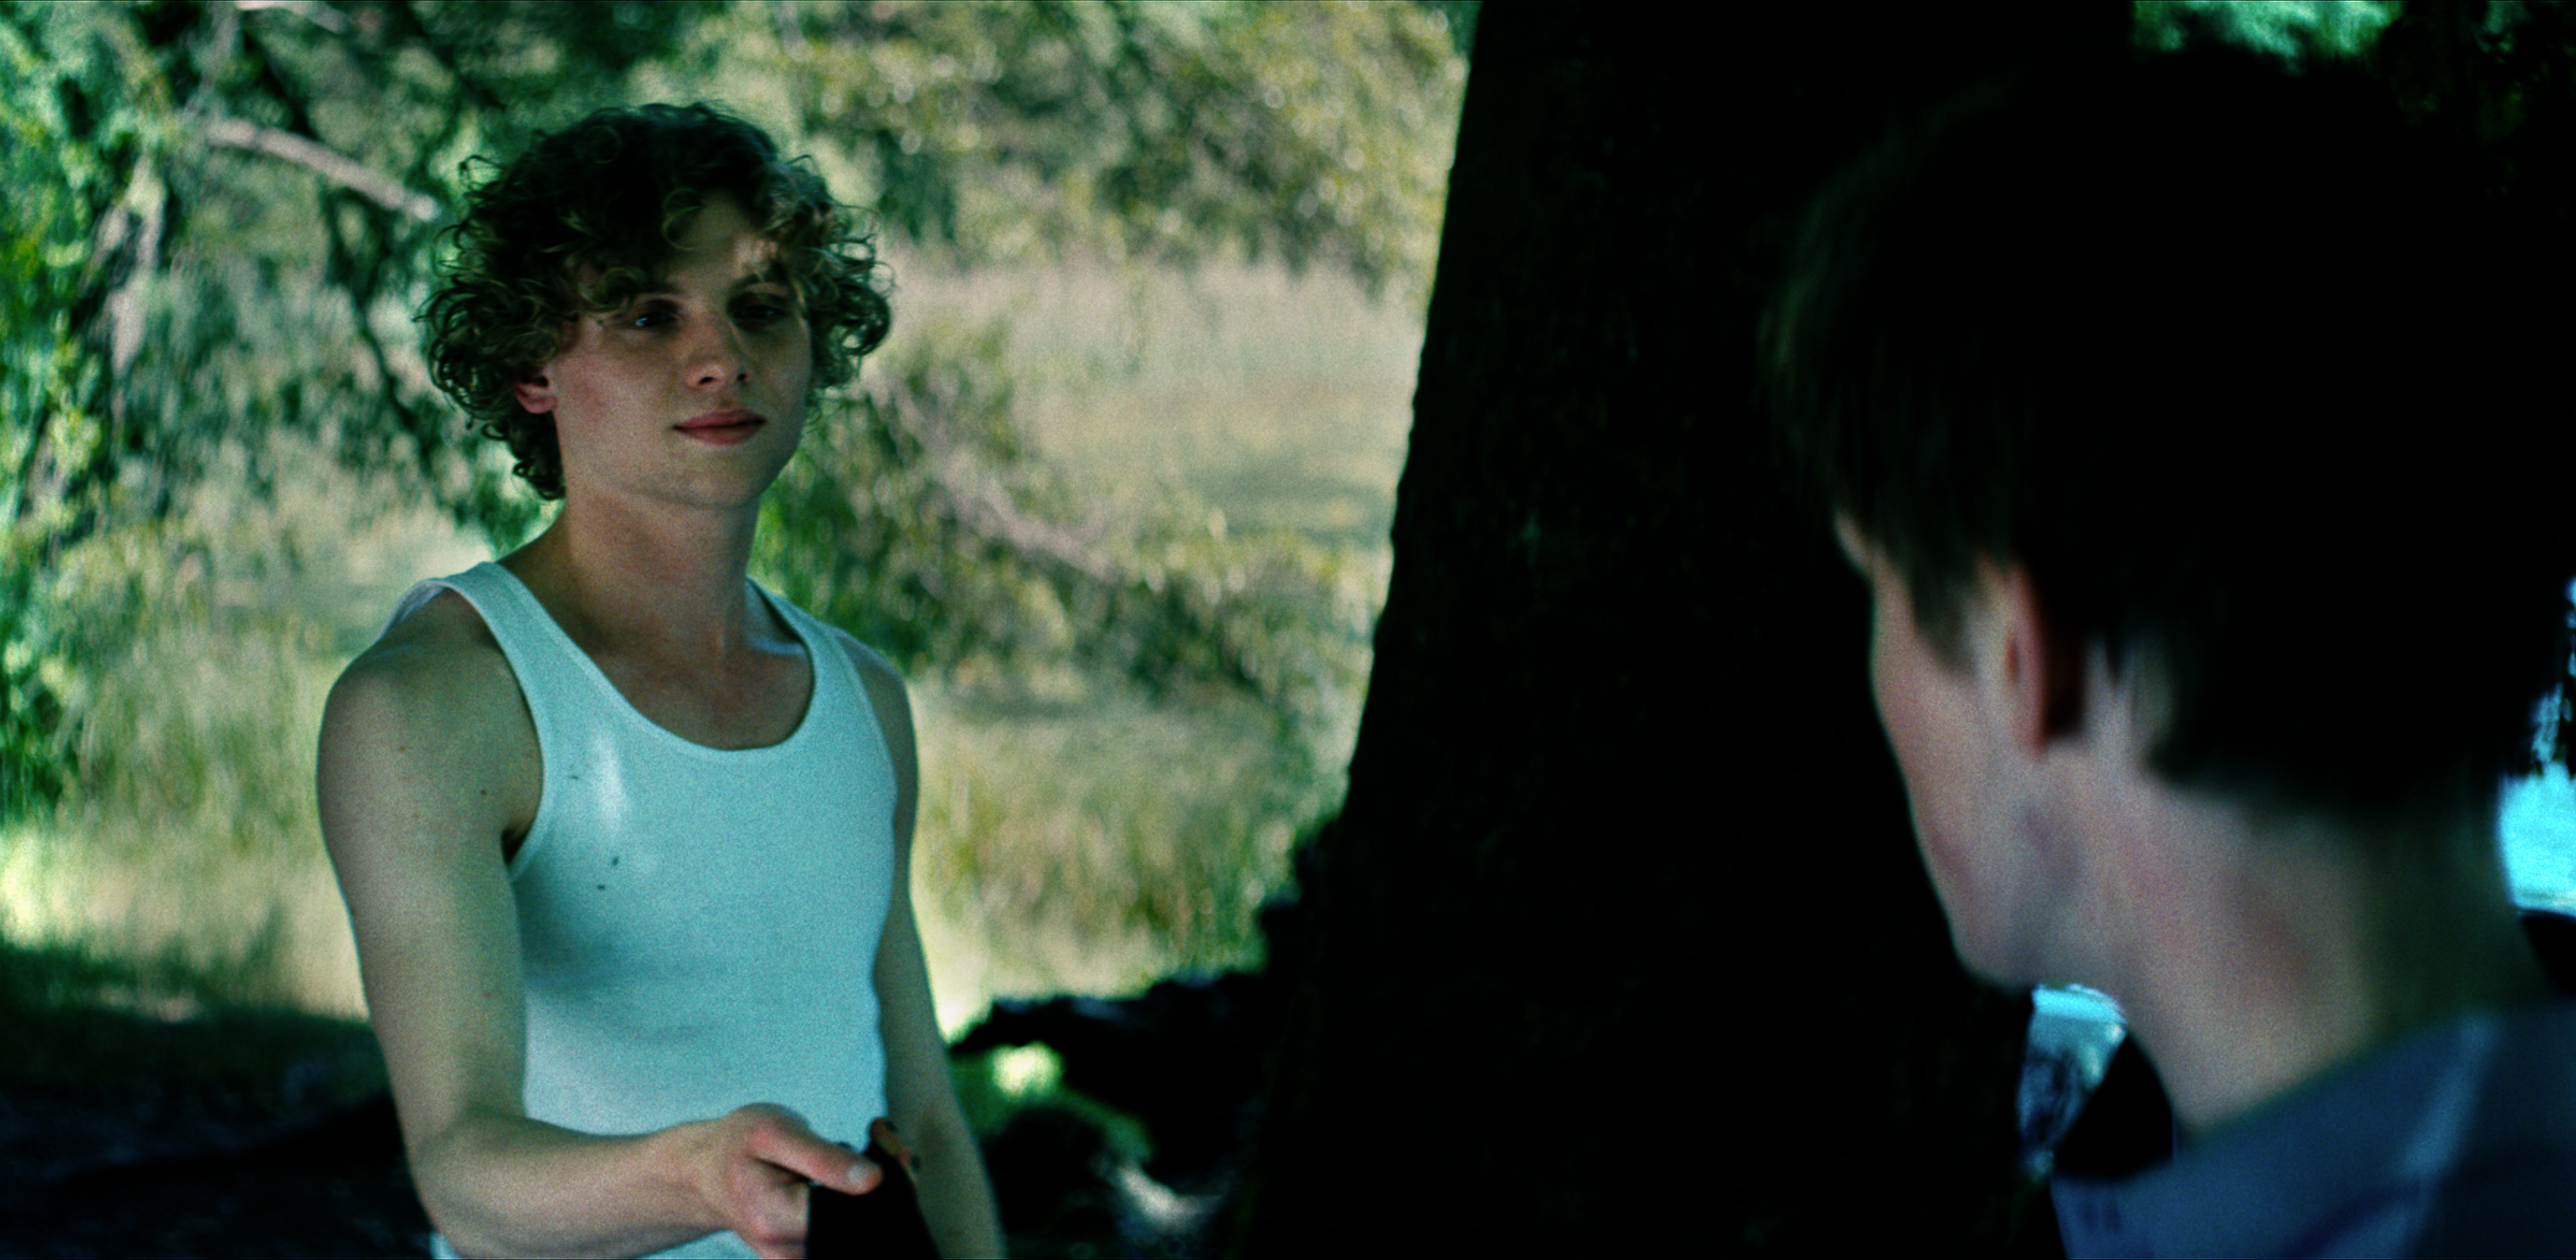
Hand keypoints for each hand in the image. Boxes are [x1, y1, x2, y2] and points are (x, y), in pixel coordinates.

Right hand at [681, 1103, 880, 1259]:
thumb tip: (874, 1181)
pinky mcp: (811, 1256)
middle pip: (866, 1228)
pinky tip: (862, 1173)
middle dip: (892, 1184)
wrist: (707, 1173)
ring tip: (876, 1149)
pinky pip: (854, 1234)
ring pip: (866, 1232)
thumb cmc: (739, 1145)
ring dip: (885, 1192)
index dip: (882, 1177)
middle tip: (885, 1138)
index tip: (884, 1136)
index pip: (854, 1213)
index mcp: (777, 1220)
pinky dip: (868, 1203)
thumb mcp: (775, 1134)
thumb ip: (824, 1159)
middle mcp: (789, 1253)